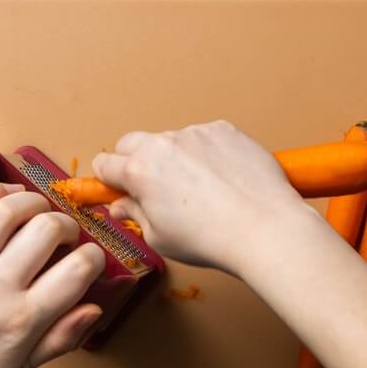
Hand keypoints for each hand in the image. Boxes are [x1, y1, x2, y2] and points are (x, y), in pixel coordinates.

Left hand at [0, 183, 104, 367]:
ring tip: (37, 211)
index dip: (94, 258)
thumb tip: (94, 310)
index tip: (89, 260)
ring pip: (7, 212)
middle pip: (47, 231)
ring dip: (31, 202)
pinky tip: (2, 196)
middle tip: (63, 236)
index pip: (77, 271)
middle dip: (67, 226)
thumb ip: (58, 340)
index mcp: (22, 320)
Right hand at [95, 121, 311, 274]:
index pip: (104, 164)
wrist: (262, 226)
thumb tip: (121, 205)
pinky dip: (202, 154)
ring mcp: (196, 133)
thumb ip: (134, 213)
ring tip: (193, 191)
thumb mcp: (158, 236)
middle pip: (130, 142)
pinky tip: (216, 180)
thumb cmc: (210, 238)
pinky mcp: (224, 129)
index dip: (105, 180)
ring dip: (171, 159)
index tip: (112, 190)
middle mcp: (164, 144)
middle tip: (148, 189)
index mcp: (139, 172)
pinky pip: (201, 137)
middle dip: (131, 162)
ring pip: (169, 141)